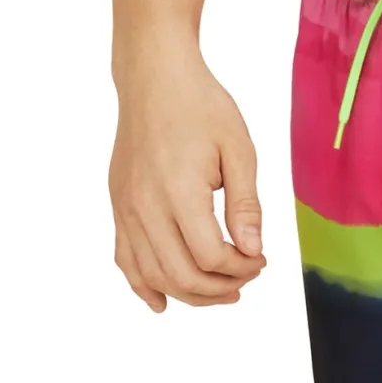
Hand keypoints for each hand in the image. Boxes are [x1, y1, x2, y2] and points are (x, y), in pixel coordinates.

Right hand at [109, 42, 266, 311]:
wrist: (154, 79)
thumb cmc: (202, 108)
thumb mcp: (239, 150)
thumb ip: (246, 204)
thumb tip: (253, 250)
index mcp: (179, 192)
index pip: (211, 257)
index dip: (242, 268)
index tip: (262, 258)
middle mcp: (145, 207)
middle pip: (181, 275)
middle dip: (221, 288)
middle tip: (249, 277)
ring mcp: (126, 209)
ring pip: (153, 275)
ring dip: (190, 294)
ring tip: (222, 292)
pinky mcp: (118, 206)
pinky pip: (125, 259)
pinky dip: (144, 286)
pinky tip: (162, 302)